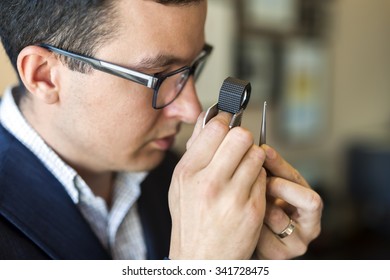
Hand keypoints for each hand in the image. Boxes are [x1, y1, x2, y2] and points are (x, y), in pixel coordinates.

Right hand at [168, 112, 266, 258]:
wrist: (201, 257)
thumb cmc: (190, 218)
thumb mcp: (181, 183)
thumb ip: (195, 150)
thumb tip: (209, 119)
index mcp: (188, 172)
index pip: (215, 128)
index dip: (226, 121)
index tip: (229, 123)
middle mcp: (209, 182)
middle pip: (241, 136)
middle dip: (243, 138)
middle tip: (239, 146)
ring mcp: (232, 196)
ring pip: (257, 154)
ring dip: (253, 157)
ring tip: (244, 169)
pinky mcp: (252, 209)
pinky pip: (263, 177)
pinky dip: (259, 178)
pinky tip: (248, 188)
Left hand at [253, 145, 322, 258]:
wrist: (249, 242)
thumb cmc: (262, 211)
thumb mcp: (269, 189)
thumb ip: (268, 172)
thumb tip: (260, 148)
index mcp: (309, 204)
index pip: (301, 180)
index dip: (281, 164)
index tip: (264, 150)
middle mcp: (311, 225)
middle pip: (308, 200)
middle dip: (278, 186)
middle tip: (258, 180)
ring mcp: (299, 242)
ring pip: (279, 217)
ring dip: (259, 206)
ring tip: (245, 200)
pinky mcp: (282, 255)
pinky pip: (264, 235)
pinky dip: (251, 226)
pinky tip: (243, 221)